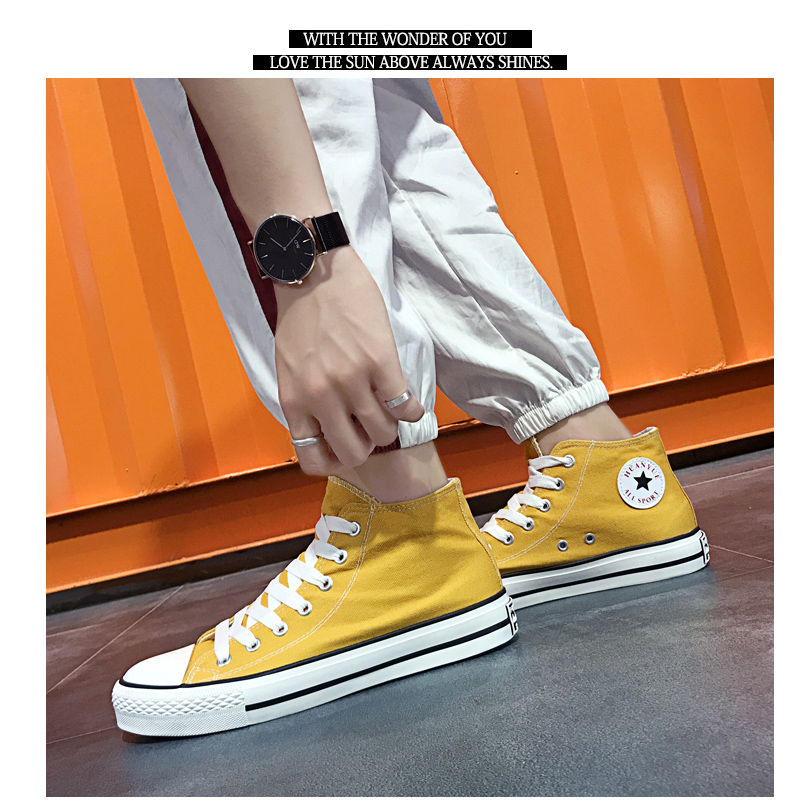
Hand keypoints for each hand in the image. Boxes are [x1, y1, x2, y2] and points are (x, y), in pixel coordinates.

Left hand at [275, 246, 424, 475]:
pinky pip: (404, 405)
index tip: (344, 448)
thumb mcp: (287, 368)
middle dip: (367, 447)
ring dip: (390, 426)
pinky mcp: (380, 360)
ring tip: (388, 409)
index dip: (333, 462)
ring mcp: (352, 379)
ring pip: (384, 432)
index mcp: (294, 400)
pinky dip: (412, 410)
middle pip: (354, 452)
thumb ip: (303, 402)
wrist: (314, 272)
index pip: (313, 460)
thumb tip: (325, 430)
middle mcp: (321, 396)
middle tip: (370, 429)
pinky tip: (409, 402)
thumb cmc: (299, 318)